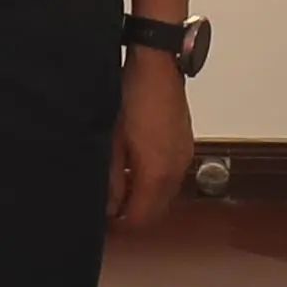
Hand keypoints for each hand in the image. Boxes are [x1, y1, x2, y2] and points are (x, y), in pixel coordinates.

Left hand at [110, 53, 196, 229]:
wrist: (158, 61)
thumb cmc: (131, 96)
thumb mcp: (111, 139)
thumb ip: (110, 179)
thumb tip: (108, 207)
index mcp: (158, 173)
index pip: (142, 219)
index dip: (120, 225)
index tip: (101, 220)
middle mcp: (177, 169)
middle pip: (157, 211)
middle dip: (133, 213)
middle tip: (107, 204)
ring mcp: (184, 155)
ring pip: (165, 194)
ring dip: (144, 196)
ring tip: (117, 182)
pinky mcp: (185, 143)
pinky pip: (170, 175)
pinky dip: (153, 179)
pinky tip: (133, 164)